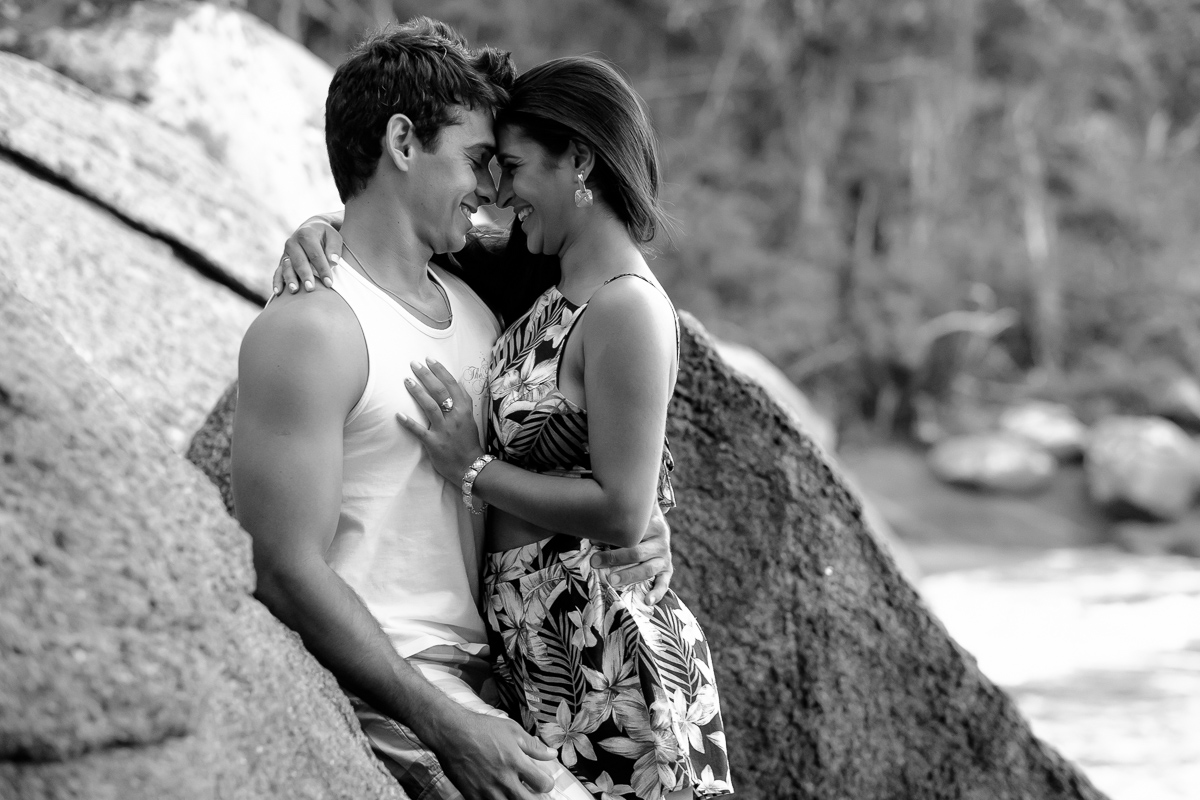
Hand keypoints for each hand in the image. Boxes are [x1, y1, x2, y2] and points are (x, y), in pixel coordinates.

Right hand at [272, 214, 342, 295]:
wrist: (310, 229)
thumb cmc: (325, 236)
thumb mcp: (333, 236)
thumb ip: (334, 247)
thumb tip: (334, 261)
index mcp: (306, 235)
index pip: (315, 254)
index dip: (322, 269)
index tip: (329, 283)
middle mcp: (293, 242)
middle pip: (299, 261)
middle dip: (305, 275)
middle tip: (310, 288)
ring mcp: (286, 252)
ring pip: (287, 267)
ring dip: (290, 279)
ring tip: (294, 291)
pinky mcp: (282, 261)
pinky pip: (278, 272)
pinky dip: (277, 282)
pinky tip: (278, 292)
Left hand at [396, 358, 484, 483]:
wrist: (471, 466)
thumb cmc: (468, 442)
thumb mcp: (470, 419)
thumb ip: (463, 402)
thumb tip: (455, 384)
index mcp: (464, 410)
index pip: (452, 385)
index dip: (441, 371)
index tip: (430, 360)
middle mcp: (455, 417)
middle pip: (440, 391)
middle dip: (426, 376)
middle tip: (414, 364)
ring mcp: (444, 430)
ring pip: (430, 406)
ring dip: (417, 392)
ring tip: (406, 380)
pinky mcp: (434, 443)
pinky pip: (419, 431)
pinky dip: (408, 423)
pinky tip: (398, 414)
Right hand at [430, 707, 557, 799]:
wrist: (452, 733)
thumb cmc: (481, 728)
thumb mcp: (512, 730)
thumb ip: (534, 746)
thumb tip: (552, 754)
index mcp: (516, 762)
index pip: (542, 784)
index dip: (547, 785)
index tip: (545, 782)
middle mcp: (503, 779)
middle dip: (535, 799)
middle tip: (534, 793)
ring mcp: (487, 790)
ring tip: (516, 794)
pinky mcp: (473, 795)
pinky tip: (499, 795)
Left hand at [591, 508, 673, 602]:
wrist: (659, 531)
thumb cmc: (639, 527)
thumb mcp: (634, 521)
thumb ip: (618, 527)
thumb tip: (593, 539)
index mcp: (653, 525)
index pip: (632, 534)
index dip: (611, 538)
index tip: (593, 542)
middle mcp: (660, 542)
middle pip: (636, 552)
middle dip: (614, 558)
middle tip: (595, 562)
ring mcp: (665, 557)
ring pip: (647, 569)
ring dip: (628, 575)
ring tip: (611, 580)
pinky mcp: (667, 570)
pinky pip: (663, 583)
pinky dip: (657, 593)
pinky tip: (647, 601)